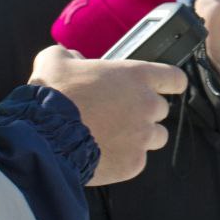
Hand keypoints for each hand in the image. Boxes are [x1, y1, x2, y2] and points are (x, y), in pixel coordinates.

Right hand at [29, 45, 187, 186]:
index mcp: (136, 76)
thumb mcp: (56, 60)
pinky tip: (102, 153)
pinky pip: (136, 160)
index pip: (175, 78)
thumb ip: (71, 55)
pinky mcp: (133, 164)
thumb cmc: (52, 95)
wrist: (44, 138)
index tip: (166, 87)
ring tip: (113, 136)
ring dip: (140, 136)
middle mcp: (147, 105)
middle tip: (119, 114)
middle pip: (162, 110)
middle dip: (144, 111)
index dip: (171, 83)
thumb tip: (74, 59)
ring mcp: (142, 136)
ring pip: (156, 137)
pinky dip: (124, 158)